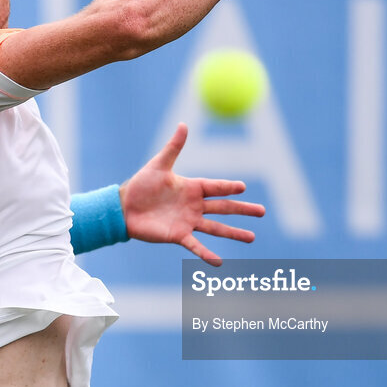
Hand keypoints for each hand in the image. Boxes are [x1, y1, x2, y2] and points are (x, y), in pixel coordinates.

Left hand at [120, 123, 265, 265]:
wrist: (124, 208)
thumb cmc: (141, 185)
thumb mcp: (159, 164)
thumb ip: (174, 147)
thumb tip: (184, 124)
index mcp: (192, 187)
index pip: (216, 187)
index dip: (228, 187)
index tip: (243, 186)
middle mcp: (194, 206)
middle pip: (224, 208)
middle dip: (243, 210)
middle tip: (262, 211)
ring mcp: (188, 222)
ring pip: (216, 228)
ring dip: (234, 233)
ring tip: (251, 237)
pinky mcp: (178, 235)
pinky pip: (195, 245)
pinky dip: (206, 254)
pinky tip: (219, 262)